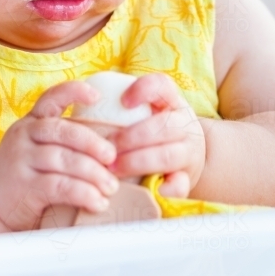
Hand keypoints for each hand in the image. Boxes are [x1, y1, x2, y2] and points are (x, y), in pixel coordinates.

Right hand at [0, 80, 119, 231]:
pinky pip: (59, 186)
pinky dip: (83, 194)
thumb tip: (112, 144)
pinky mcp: (23, 186)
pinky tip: (97, 202)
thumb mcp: (37, 147)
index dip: (74, 92)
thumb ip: (64, 141)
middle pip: (64, 131)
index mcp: (32, 121)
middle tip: (113, 158)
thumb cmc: (26, 173)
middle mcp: (24, 135)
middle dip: (93, 144)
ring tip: (111, 187)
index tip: (96, 96)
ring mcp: (21, 160)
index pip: (51, 98)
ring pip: (64, 160)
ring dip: (94, 174)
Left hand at [108, 73, 205, 197]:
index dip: (144, 91)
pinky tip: (150, 190)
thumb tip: (83, 104)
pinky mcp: (188, 178)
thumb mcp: (149, 112)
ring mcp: (189, 153)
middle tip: (106, 148)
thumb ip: (124, 108)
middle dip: (130, 138)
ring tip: (113, 169)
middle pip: (163, 127)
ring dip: (136, 162)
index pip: (163, 86)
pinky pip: (180, 184)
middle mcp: (185, 125)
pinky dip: (166, 189)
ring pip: (167, 156)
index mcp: (172, 103)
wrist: (190, 158)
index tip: (124, 101)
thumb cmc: (158, 132)